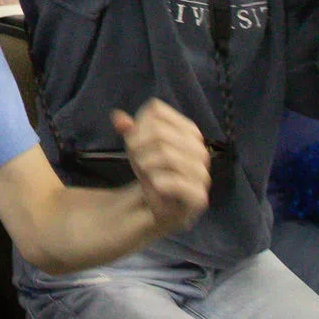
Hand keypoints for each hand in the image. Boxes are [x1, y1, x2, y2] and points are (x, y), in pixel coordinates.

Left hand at [114, 101, 210, 229]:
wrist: (162, 207)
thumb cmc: (153, 172)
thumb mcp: (137, 148)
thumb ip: (129, 131)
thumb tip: (117, 117)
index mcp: (189, 131)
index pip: (157, 112)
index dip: (138, 124)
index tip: (134, 141)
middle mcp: (199, 148)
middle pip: (158, 132)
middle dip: (138, 145)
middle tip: (135, 159)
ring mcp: (201, 172)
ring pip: (165, 154)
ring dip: (145, 164)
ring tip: (144, 172)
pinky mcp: (198, 195)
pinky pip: (174, 181)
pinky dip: (158, 182)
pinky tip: (156, 186)